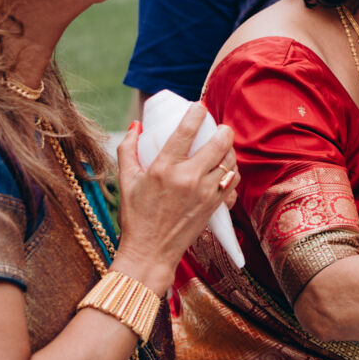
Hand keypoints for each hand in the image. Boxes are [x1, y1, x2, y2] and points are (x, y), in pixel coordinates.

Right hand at [111, 106, 236, 295]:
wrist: (150, 251)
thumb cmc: (135, 216)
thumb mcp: (126, 181)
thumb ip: (128, 149)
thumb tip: (136, 125)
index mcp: (163, 169)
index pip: (185, 132)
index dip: (196, 115)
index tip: (199, 108)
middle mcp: (187, 179)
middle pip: (217, 144)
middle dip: (223, 131)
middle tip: (221, 128)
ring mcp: (204, 193)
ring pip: (229, 162)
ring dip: (229, 151)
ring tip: (223, 147)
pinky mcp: (214, 206)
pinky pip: (232, 181)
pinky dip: (232, 171)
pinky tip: (225, 168)